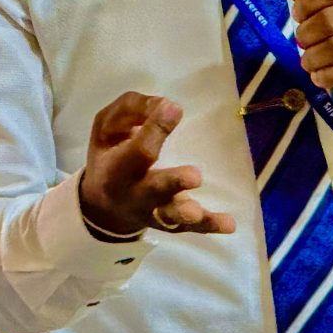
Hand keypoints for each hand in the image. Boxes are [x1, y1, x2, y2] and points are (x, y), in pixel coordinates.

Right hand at [80, 93, 235, 236]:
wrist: (103, 204)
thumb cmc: (112, 153)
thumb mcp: (107, 125)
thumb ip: (132, 109)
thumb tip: (166, 105)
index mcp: (117, 167)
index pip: (138, 149)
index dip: (156, 128)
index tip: (174, 108)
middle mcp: (136, 193)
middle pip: (154, 189)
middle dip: (173, 182)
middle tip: (195, 176)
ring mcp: (154, 211)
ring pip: (170, 215)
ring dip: (185, 213)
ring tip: (197, 212)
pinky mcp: (172, 222)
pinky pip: (191, 228)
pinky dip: (209, 226)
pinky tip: (229, 225)